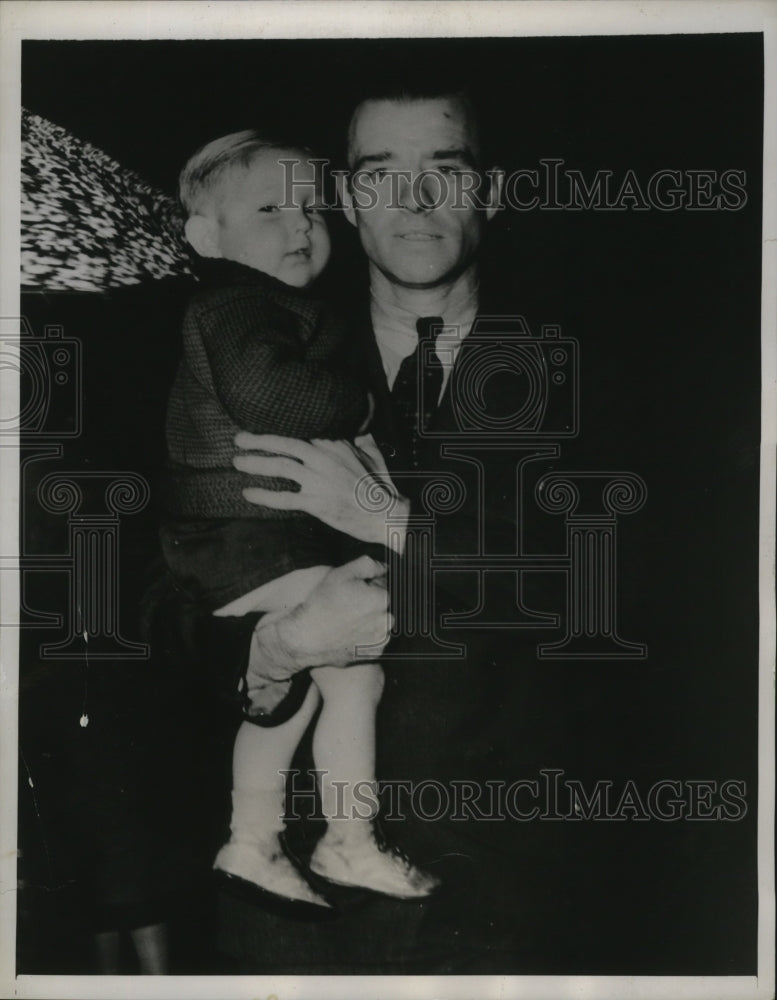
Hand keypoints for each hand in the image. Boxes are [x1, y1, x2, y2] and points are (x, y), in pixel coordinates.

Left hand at [233, 431, 408, 551]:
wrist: (386, 514)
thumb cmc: (381, 485)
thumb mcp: (373, 453)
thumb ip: (360, 437)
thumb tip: (357, 426)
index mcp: (335, 444)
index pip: (301, 433)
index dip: (279, 431)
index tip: (263, 429)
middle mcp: (323, 458)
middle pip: (284, 443)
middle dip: (258, 440)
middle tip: (238, 439)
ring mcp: (318, 480)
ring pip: (280, 466)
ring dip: (255, 463)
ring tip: (238, 462)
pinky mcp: (316, 503)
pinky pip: (284, 498)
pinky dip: (264, 496)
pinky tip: (249, 493)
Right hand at [249, 555, 392, 684]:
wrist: (306, 637)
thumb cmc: (323, 604)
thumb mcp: (342, 574)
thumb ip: (368, 565)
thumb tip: (384, 567)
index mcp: (382, 599)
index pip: (386, 585)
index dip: (371, 584)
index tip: (357, 588)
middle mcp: (386, 621)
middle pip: (385, 605)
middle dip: (373, 601)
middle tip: (351, 603)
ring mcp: (381, 640)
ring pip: (382, 622)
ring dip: (372, 618)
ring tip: (349, 618)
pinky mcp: (373, 654)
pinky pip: (376, 640)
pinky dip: (368, 635)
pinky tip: (350, 631)